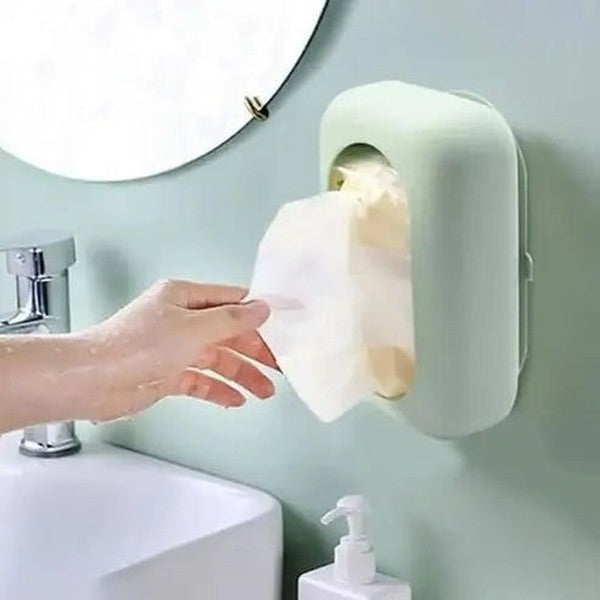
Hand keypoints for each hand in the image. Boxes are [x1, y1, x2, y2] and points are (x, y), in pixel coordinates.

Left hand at [82, 280, 275, 420]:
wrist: (93, 381)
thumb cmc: (134, 347)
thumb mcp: (193, 328)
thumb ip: (232, 320)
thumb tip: (261, 309)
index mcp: (184, 297)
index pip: (232, 302)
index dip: (259, 314)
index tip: (285, 326)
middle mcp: (180, 320)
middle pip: (228, 333)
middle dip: (255, 351)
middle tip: (280, 367)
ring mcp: (174, 348)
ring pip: (218, 359)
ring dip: (242, 374)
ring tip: (264, 391)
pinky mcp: (167, 373)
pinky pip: (201, 380)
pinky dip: (218, 390)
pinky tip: (235, 400)